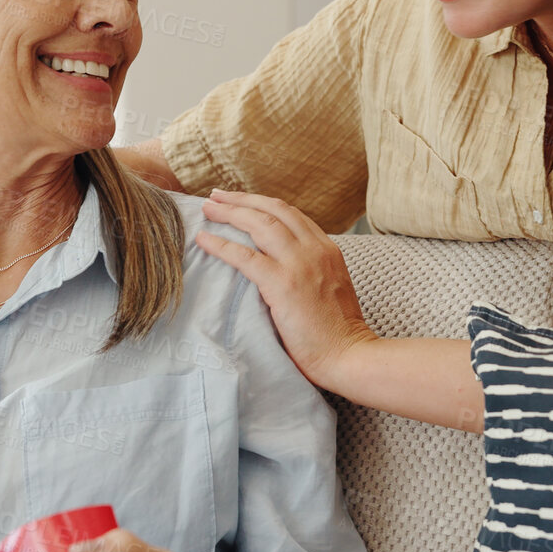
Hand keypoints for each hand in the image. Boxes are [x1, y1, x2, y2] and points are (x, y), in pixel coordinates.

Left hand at [193, 189, 375, 390]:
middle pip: (273, 210)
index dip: (262, 204)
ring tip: (207, 209)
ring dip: (229, 212)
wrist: (349, 355)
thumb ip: (309, 271)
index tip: (240, 200)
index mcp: (327, 249)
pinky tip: (203, 240)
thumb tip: (276, 267)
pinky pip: (245, 257)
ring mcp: (300, 264)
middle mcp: (315, 249)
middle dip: (241, 199)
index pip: (290, 214)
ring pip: (259, 224)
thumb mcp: (329, 288)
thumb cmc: (336, 333)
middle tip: (216, 196)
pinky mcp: (283, 284)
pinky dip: (221, 245)